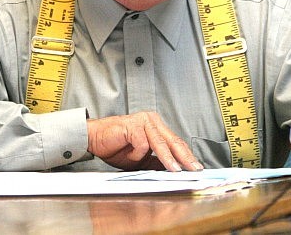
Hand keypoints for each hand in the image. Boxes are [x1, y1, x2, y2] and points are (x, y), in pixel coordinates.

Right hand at [86, 112, 202, 171]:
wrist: (94, 139)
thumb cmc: (116, 147)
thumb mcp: (140, 159)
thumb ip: (156, 162)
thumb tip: (174, 170)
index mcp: (156, 127)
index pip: (176, 142)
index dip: (186, 156)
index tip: (196, 168)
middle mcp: (152, 121)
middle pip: (173, 141)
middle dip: (185, 157)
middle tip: (194, 169)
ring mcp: (143, 121)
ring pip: (160, 142)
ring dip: (168, 158)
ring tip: (175, 170)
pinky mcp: (132, 125)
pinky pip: (142, 144)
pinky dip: (136, 155)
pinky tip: (127, 154)